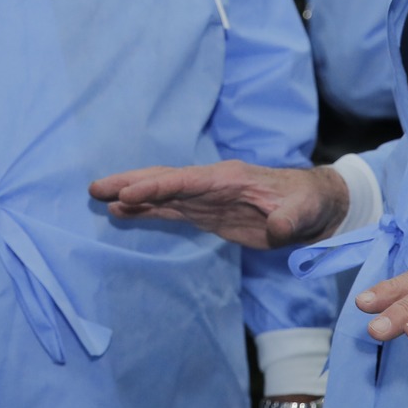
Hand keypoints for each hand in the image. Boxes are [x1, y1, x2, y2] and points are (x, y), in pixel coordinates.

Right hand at [88, 161, 348, 247]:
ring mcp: (206, 198)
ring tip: (98, 197)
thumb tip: (275, 229)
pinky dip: (145, 210)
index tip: (126, 194)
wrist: (313, 207)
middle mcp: (210, 184)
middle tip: (94, 188)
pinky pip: (169, 210)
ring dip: (130, 195)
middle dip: (129, 183)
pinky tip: (122, 212)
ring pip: (161, 194)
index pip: (184, 182)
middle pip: (163, 181)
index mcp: (228, 178)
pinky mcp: (206, 213)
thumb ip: (288, 219)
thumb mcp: (304, 212)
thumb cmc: (308, 204)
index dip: (155, 188)